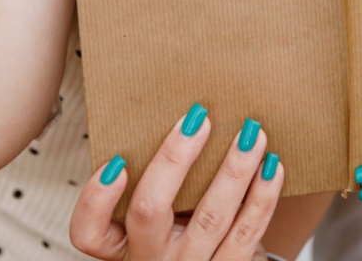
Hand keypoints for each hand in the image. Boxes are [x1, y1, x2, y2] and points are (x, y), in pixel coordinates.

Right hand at [70, 106, 282, 260]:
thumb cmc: (180, 233)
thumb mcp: (155, 219)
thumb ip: (156, 182)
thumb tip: (183, 115)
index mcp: (122, 246)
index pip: (89, 232)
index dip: (96, 199)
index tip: (117, 161)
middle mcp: (151, 260)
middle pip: (149, 211)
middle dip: (175, 160)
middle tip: (199, 119)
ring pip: (211, 218)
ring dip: (234, 171)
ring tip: (252, 133)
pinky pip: (248, 233)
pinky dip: (263, 197)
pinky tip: (272, 167)